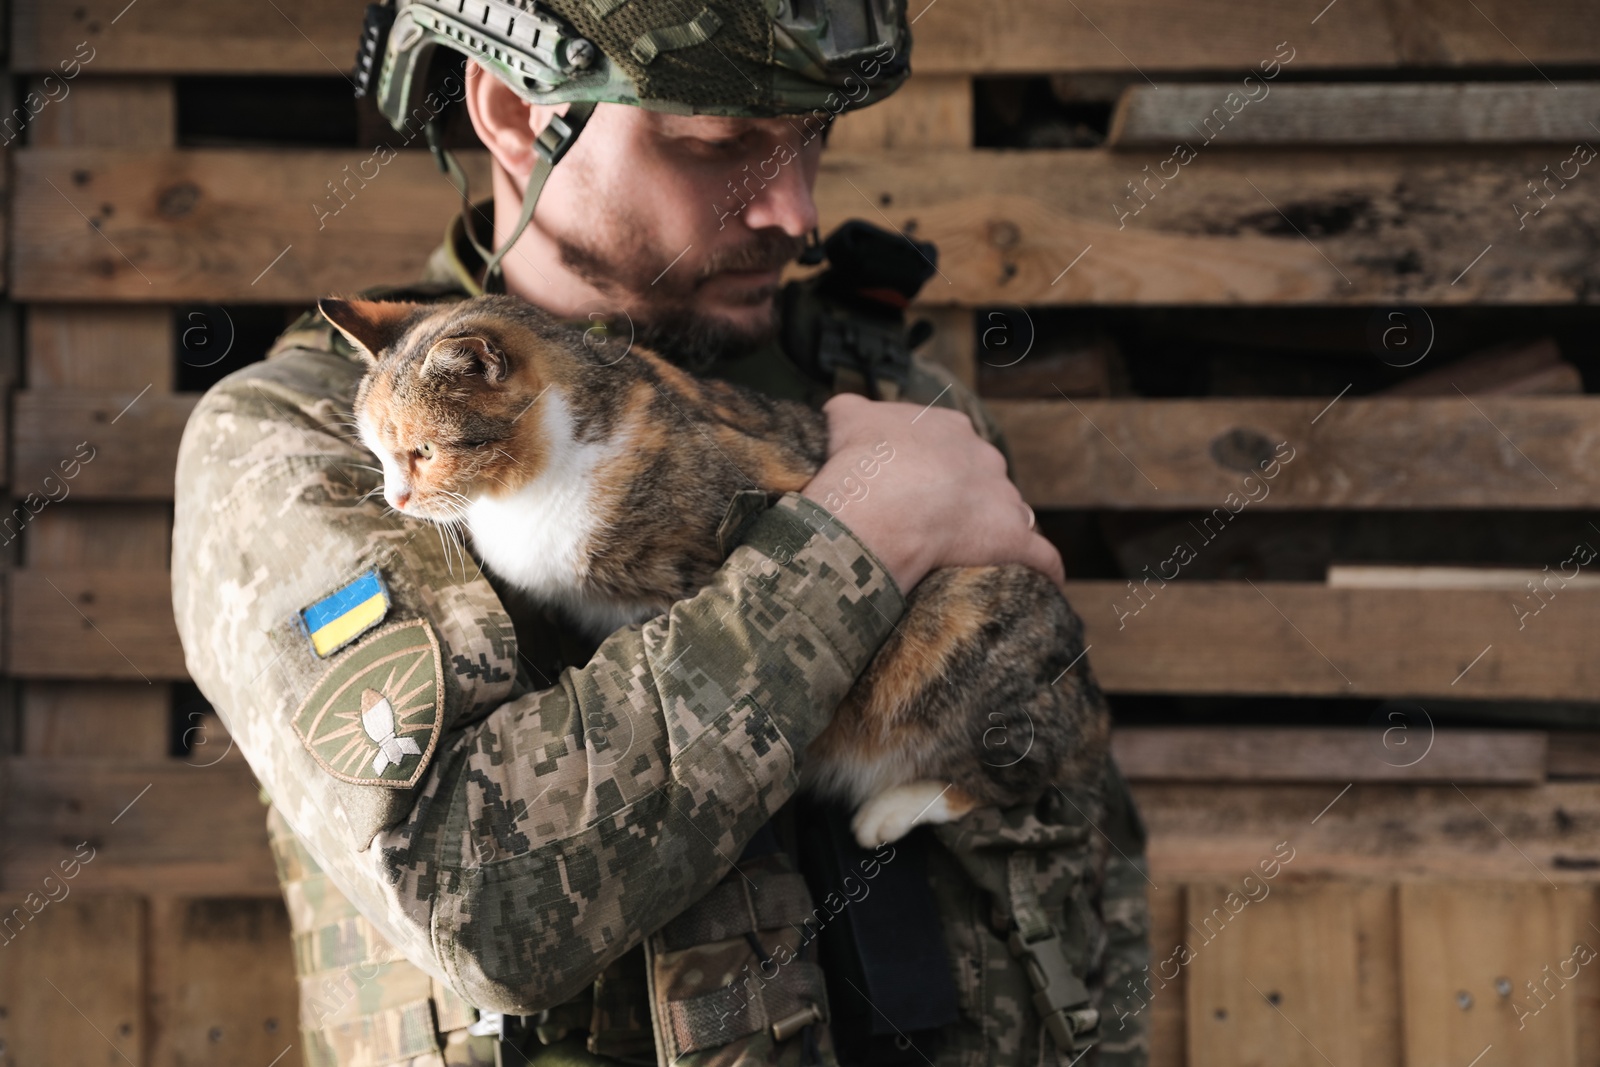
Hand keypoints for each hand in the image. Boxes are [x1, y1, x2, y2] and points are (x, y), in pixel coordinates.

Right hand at [800, 393, 1064, 593]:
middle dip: (965, 499)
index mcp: (951, 428)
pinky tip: (1039, 582)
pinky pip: (1041, 556)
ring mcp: (1004, 498)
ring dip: (996, 532)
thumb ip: (851, 410)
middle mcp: (986, 458)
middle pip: (983, 479)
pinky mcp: (1015, 540)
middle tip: (931, 525)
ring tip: (969, 557)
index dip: (932, 468)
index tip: (912, 488)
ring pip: (1010, 514)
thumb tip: (843, 413)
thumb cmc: (863, 459)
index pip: (952, 445)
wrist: (880, 500)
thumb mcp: (847, 417)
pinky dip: (1042, 568)